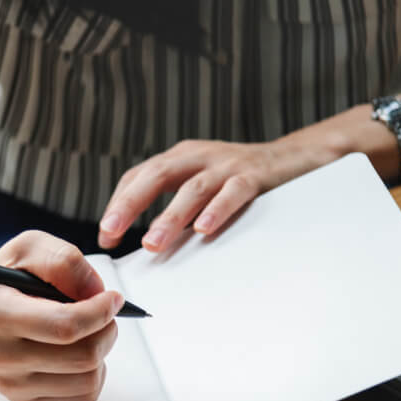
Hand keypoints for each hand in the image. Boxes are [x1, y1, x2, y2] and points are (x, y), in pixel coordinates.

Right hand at [0, 231, 123, 400]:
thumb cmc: (9, 278)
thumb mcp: (30, 248)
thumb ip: (65, 261)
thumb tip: (95, 292)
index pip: (64, 326)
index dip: (100, 312)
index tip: (113, 298)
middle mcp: (0, 355)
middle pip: (84, 357)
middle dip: (106, 330)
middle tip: (103, 314)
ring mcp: (11, 384)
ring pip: (89, 380)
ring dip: (100, 352)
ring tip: (86, 332)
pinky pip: (84, 396)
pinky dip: (92, 373)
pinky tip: (75, 353)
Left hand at [98, 140, 294, 251]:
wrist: (294, 158)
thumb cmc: (238, 178)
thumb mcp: (198, 185)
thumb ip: (173, 207)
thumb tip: (144, 243)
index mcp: (179, 158)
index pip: (139, 176)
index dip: (118, 204)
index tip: (106, 236)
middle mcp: (198, 157)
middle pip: (156, 175)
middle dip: (130, 204)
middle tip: (111, 232)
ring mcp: (226, 164)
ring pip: (192, 189)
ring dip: (169, 218)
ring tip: (151, 243)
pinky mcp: (254, 176)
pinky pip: (233, 192)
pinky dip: (217, 210)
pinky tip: (203, 229)